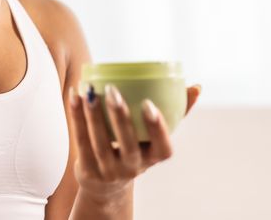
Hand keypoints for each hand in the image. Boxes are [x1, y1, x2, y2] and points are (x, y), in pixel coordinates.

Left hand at [68, 83, 201, 198]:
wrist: (105, 183)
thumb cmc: (135, 148)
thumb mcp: (153, 137)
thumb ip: (175, 112)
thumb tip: (196, 87)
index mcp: (152, 158)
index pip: (162, 149)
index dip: (157, 129)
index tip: (149, 104)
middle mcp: (132, 168)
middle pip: (128, 145)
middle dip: (120, 117)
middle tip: (112, 89)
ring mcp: (108, 171)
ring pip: (100, 143)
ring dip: (92, 115)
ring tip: (88, 89)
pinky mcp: (87, 170)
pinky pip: (81, 141)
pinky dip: (77, 117)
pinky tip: (74, 95)